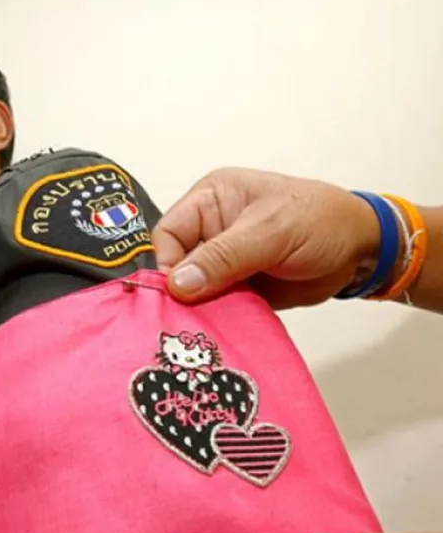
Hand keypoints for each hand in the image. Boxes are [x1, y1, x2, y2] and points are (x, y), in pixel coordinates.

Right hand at [151, 168, 380, 308]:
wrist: (364, 250)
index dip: (167, 263)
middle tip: (182, 319)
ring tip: (199, 330)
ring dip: (198, 309)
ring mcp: (222, 261)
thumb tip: (178, 285)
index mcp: (210, 200)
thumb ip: (224, 257)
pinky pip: (214, 307)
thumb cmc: (323, 221)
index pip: (168, 232)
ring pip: (191, 290)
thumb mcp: (272, 231)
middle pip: (175, 264)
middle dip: (180, 291)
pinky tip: (217, 332)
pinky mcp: (236, 288)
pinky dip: (216, 320)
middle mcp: (210, 229)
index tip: (176, 293)